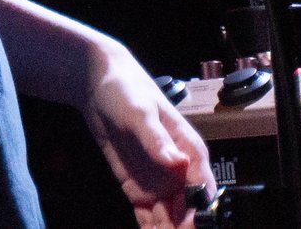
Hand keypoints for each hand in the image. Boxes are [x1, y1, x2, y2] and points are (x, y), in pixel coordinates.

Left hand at [83, 46, 214, 228]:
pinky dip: (149, 228)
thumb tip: (176, 161)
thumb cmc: (127, 90)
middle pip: (189, 209)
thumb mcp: (139, 112)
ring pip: (170, 217)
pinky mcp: (138, 188)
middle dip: (184, 226)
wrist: (100, 85)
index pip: (201, 187)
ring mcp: (159, 182)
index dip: (199, 210)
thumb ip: (156, 138)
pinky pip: (148, 215)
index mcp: (189, 151)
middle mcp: (179, 171)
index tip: (189, 225)